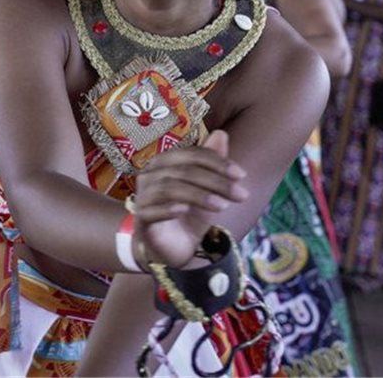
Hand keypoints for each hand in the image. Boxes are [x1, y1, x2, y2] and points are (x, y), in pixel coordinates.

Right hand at [132, 130, 248, 267]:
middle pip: (183, 171)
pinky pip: (151, 210)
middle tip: (240, 194)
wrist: (172, 248)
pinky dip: (168, 208)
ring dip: (199, 195)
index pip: (192, 155)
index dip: (217, 162)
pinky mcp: (140, 218)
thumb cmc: (189, 214)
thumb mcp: (208, 189)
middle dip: (215, 181)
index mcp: (165, 161)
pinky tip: (186, 211)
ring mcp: (143, 196)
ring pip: (170, 188)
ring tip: (223, 206)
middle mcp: (150, 174)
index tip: (241, 175)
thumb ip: (212, 163)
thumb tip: (221, 134)